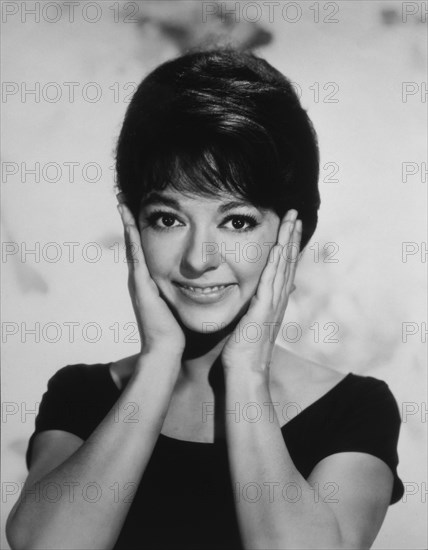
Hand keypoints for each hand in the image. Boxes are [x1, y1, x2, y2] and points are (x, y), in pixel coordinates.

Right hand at [117, 195, 185, 355]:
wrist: (166, 348)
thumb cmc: (173, 330)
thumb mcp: (174, 305)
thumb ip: (177, 292)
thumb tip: (193, 283)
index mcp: (148, 281)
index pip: (142, 250)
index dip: (139, 231)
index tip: (137, 211)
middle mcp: (140, 278)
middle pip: (133, 243)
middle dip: (128, 221)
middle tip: (122, 199)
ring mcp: (138, 280)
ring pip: (131, 245)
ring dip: (127, 223)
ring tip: (121, 201)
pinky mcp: (141, 284)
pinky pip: (136, 255)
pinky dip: (131, 237)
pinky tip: (130, 220)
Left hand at [221, 209, 301, 375]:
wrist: (245, 369)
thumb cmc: (245, 347)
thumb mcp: (253, 320)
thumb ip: (261, 304)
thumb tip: (269, 293)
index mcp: (275, 299)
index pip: (284, 266)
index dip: (289, 244)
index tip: (291, 226)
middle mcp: (279, 298)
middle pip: (289, 261)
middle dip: (292, 236)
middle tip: (296, 214)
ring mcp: (273, 303)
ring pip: (283, 266)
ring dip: (288, 242)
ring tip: (293, 221)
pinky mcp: (264, 310)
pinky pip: (271, 281)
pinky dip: (276, 263)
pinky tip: (279, 246)